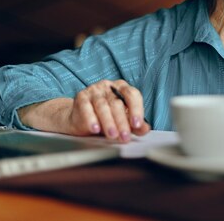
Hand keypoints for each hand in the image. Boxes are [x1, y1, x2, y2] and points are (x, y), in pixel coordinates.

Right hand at [18, 79, 150, 141]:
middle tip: (124, 137)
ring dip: (108, 122)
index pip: (132, 95)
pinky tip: (95, 129)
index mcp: (122, 88)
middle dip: (122, 122)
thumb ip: (134, 125)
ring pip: (103, 105)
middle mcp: (108, 86)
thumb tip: (145, 129)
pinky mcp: (81, 97)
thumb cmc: (104, 118)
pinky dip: (91, 119)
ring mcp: (94, 90)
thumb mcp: (121, 121)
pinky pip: (86, 107)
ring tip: (112, 135)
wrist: (79, 118)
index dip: (136, 109)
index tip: (137, 124)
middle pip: (117, 103)